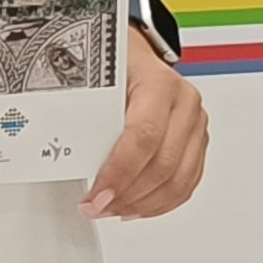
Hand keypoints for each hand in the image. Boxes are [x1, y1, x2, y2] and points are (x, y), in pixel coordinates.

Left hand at [84, 33, 210, 217]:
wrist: (135, 53)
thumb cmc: (115, 63)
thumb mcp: (95, 80)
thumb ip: (85, 116)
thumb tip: (64, 157)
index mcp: (159, 83)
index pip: (144, 136)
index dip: (120, 173)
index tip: (97, 196)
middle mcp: (184, 103)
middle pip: (163, 164)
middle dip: (127, 195)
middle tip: (96, 207)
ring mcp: (195, 124)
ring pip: (178, 181)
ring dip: (142, 204)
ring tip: (112, 209)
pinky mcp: (198, 142)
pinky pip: (186, 184)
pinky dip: (159, 203)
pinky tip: (135, 207)